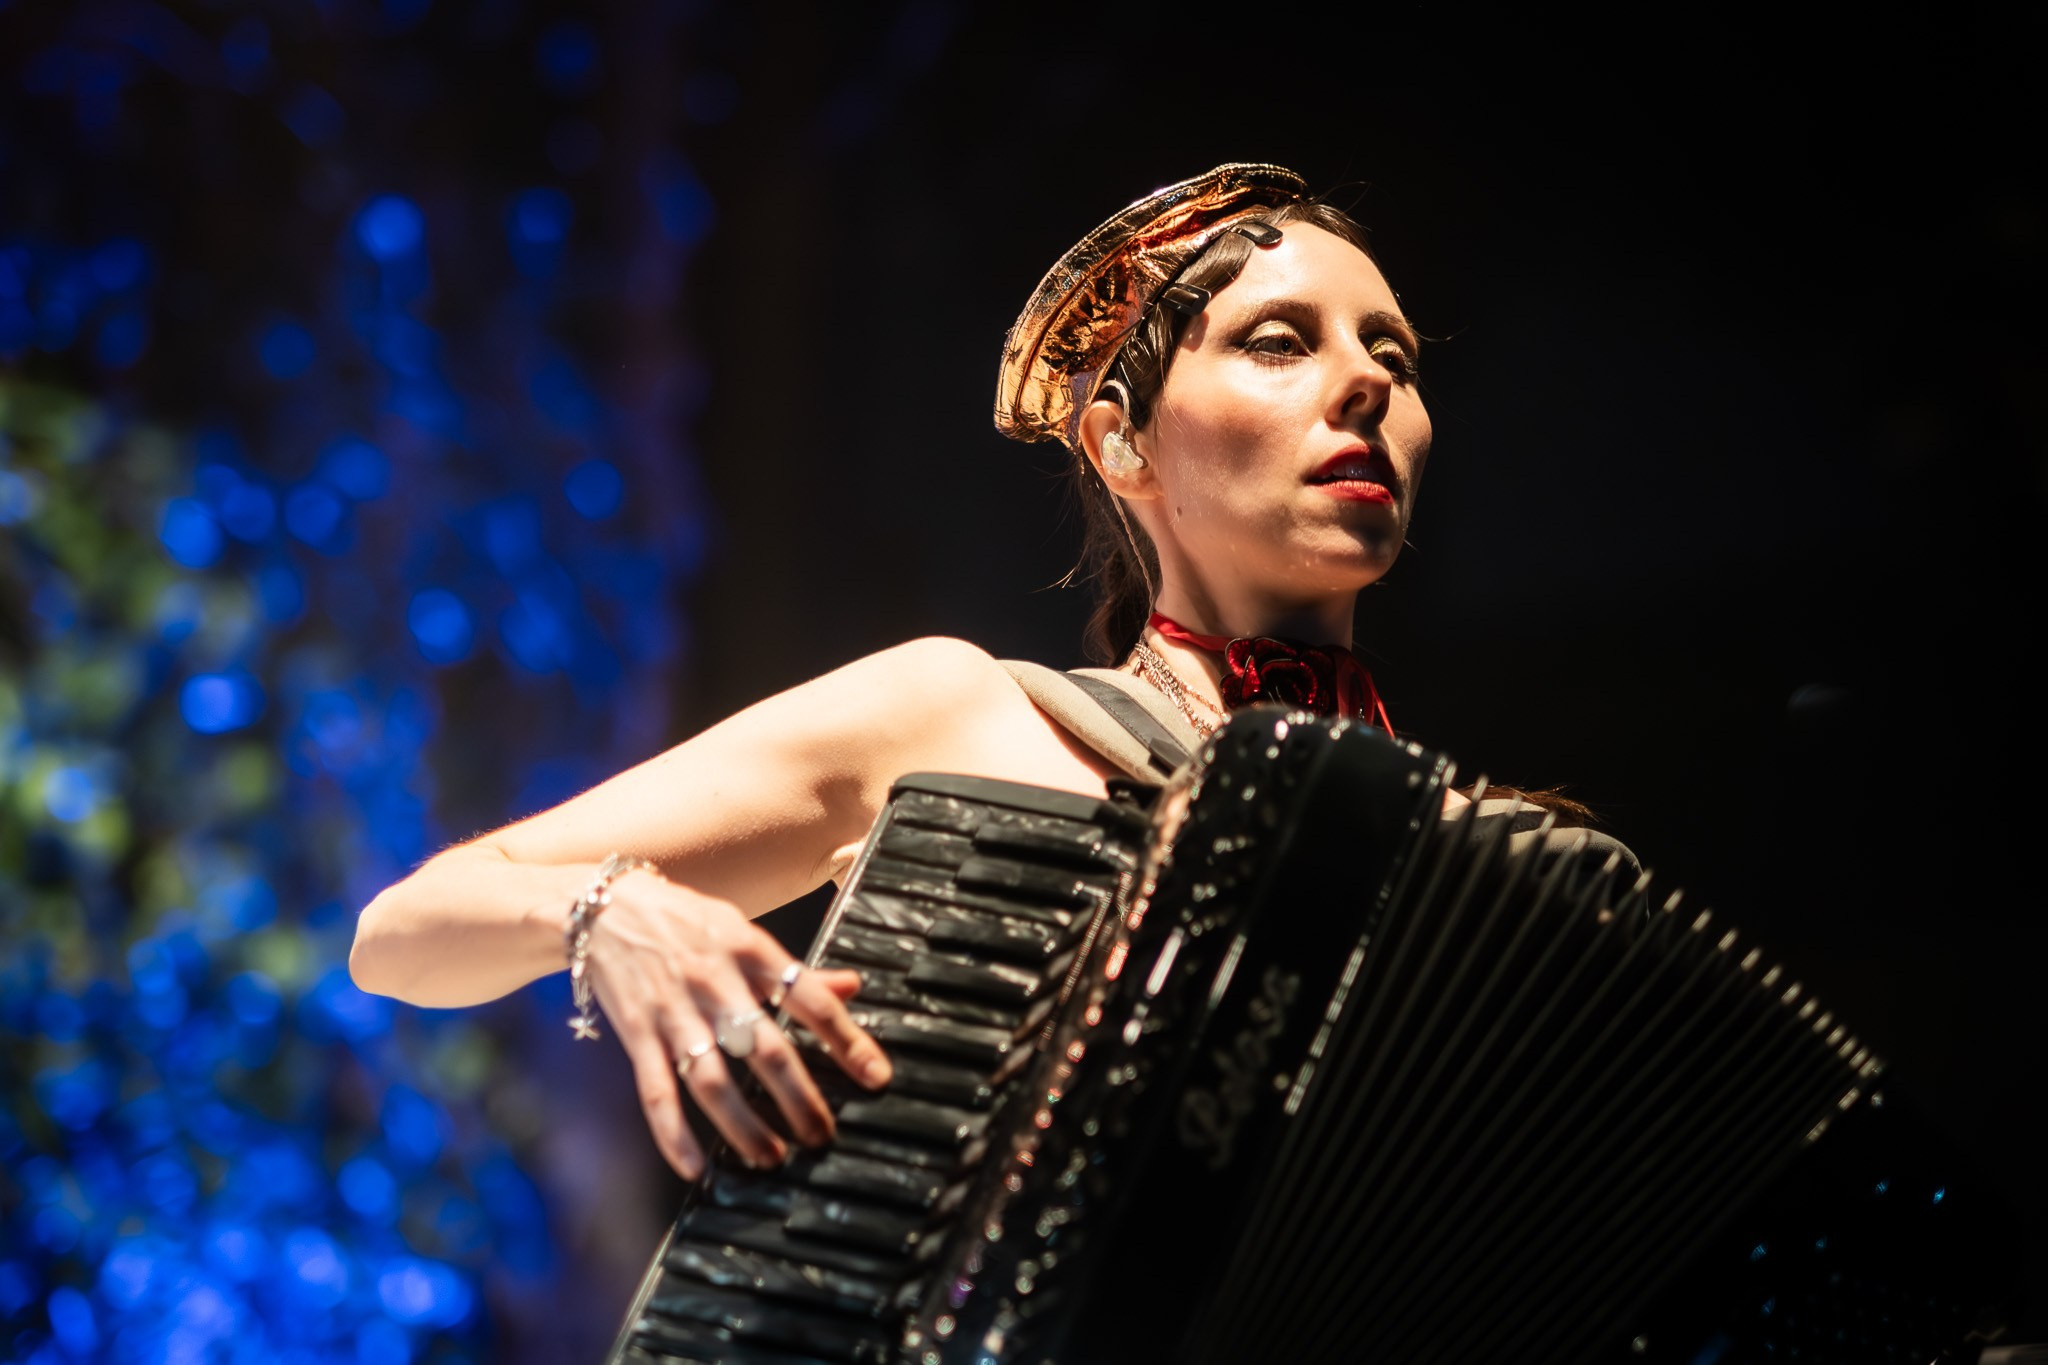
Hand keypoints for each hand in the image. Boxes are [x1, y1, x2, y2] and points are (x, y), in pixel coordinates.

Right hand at [581, 867, 890, 1177]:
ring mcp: (673, 1011)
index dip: (847, 1039)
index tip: (875, 1076)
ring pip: (711, 1079)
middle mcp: (715, 982)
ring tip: (769, 1157)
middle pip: (765, 1048)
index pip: (810, 999)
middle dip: (799, 1098)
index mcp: (750, 951)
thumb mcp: (742, 930)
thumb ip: (795, 968)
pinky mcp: (636, 1034)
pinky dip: (672, 1134)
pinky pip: (656, 1092)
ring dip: (743, 1125)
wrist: (601, 907)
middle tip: (822, 1135)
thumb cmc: (683, 919)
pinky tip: (694, 1166)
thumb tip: (852, 986)